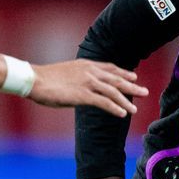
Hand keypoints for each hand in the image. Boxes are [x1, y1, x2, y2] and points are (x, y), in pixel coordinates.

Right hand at [25, 60, 147, 117]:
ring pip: (113, 92)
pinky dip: (115, 108)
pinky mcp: (83, 95)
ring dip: (126, 100)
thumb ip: (78, 77)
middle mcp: (90, 71)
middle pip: (116, 79)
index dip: (123, 73)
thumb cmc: (46, 78)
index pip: (110, 68)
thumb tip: (82, 87)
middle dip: (132, 86)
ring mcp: (87, 82)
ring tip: (135, 109)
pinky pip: (103, 102)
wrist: (34, 79)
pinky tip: (122, 113)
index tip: (133, 76)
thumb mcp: (66, 73)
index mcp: (86, 64)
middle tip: (144, 92)